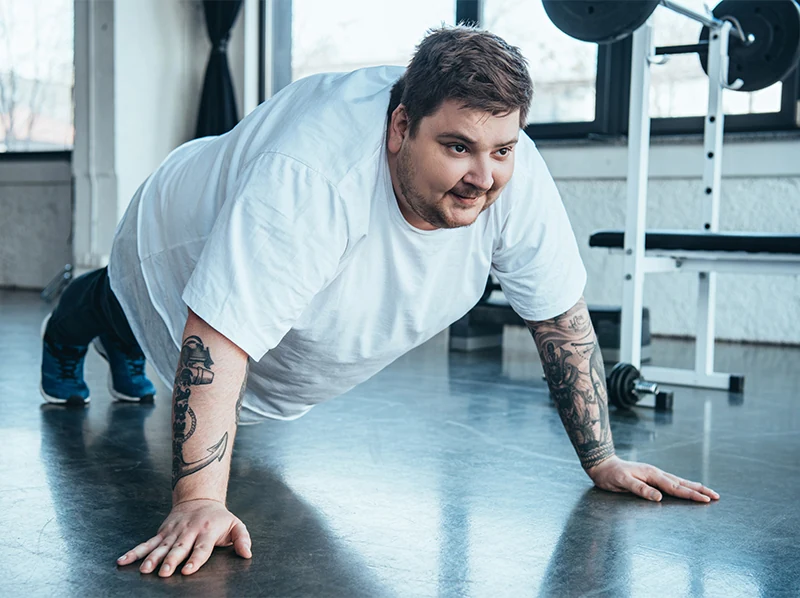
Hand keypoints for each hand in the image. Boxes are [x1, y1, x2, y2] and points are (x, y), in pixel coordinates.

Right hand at [116, 498, 251, 576]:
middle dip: (171, 560)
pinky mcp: (162, 532)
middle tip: (165, 572)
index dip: (195, 559)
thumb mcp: (235, 525)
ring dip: (152, 558)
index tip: (188, 570)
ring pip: (161, 547)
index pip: (201, 548)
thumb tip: (247, 553)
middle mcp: (188, 532)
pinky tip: (123, 561)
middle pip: (179, 548)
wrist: (199, 498)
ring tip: (145, 569)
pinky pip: (147, 543)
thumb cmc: (219, 518)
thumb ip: (242, 538)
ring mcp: (173, 532)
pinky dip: (134, 552)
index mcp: (206, 532)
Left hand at [587, 456, 719, 502]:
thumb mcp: (623, 482)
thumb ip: (640, 489)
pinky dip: (683, 485)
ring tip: (708, 492)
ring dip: (694, 487)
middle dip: (699, 490)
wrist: (602, 464)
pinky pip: (671, 482)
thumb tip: (659, 497)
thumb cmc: (611, 475)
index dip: (691, 494)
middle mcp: (656, 473)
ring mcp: (654, 474)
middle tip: (716, 496)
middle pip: (682, 483)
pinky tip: (686, 488)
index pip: (675, 487)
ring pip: (678, 481)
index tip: (706, 500)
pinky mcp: (651, 477)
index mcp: (652, 475)